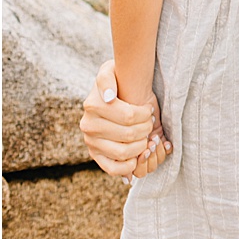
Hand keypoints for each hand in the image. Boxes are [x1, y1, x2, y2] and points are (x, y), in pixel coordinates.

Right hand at [81, 60, 167, 177]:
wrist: (110, 96)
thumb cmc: (117, 81)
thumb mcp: (110, 70)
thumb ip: (107, 78)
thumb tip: (108, 98)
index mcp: (92, 105)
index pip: (129, 116)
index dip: (146, 114)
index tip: (150, 110)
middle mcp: (88, 125)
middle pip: (129, 134)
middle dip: (146, 128)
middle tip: (151, 123)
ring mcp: (91, 142)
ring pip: (123, 152)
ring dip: (142, 145)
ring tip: (147, 136)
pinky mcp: (95, 155)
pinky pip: (112, 168)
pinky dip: (129, 166)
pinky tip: (138, 155)